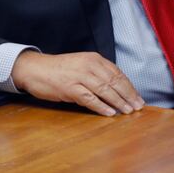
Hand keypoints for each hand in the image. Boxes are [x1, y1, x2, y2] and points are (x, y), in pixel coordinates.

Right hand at [11, 51, 143, 116]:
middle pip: (115, 82)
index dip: (130, 87)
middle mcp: (90, 66)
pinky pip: (89, 99)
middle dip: (129, 95)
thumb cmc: (60, 69)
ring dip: (119, 102)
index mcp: (95, 59)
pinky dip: (101, 106)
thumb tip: (116, 87)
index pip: (118, 74)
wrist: (34, 69)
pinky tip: (110, 113)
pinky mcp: (69, 88)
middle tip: (138, 106)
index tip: (138, 97)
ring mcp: (79, 77)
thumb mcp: (83, 65)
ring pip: (105, 90)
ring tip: (128, 111)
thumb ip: (98, 73)